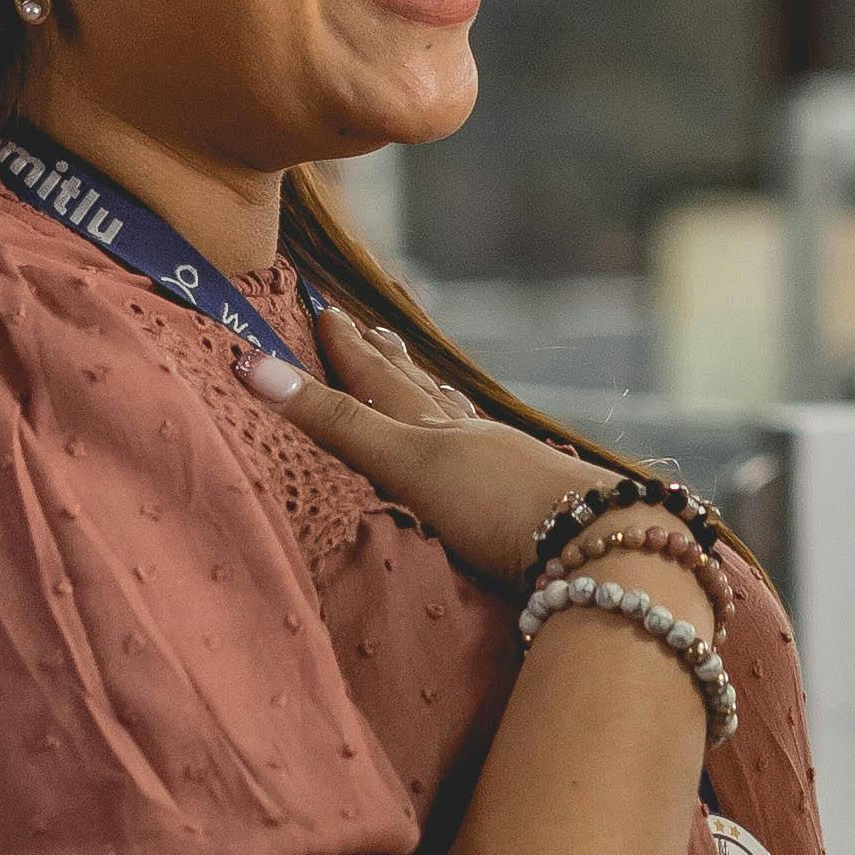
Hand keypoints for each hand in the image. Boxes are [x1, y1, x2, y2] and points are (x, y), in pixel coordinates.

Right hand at [244, 322, 695, 627]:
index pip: (380, 380)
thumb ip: (337, 421)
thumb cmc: (501, 502)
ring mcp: (512, 473)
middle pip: (425, 391)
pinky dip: (484, 450)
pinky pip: (500, 466)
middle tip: (372, 327)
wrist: (606, 544)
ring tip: (428, 379)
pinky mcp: (541, 511)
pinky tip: (501, 455)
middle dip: (391, 362)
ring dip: (439, 400)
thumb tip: (248, 366)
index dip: (347, 349)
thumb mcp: (407, 461)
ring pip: (466, 425)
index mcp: (437, 429)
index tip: (327, 310)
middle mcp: (475, 441)